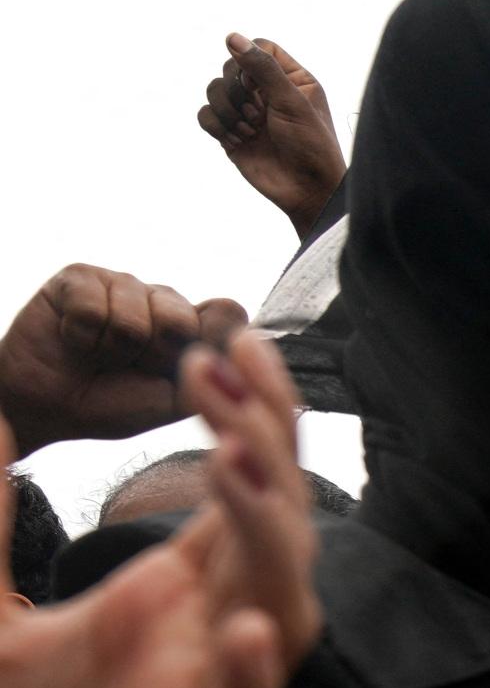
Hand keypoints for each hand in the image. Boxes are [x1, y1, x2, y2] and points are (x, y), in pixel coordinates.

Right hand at [0, 266, 248, 451]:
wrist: (47, 409)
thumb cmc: (114, 405)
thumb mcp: (176, 400)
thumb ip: (216, 367)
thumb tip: (243, 320)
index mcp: (195, 327)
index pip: (228, 314)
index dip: (204, 346)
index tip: (179, 372)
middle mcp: (164, 300)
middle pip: (183, 315)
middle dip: (155, 354)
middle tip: (131, 367)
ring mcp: (123, 285)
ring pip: (137, 312)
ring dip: (115, 347)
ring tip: (100, 354)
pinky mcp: (80, 278)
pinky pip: (94, 304)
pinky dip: (82, 335)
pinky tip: (75, 340)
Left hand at [0, 362, 314, 687]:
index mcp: (167, 602)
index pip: (246, 495)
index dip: (254, 419)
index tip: (229, 340)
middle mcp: (201, 653)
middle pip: (277, 542)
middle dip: (266, 455)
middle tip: (223, 375)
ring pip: (282, 625)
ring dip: (271, 546)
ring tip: (237, 467)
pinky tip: (248, 632)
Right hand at [198, 34, 345, 234]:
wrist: (308, 192)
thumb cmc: (310, 146)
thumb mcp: (291, 102)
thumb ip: (263, 68)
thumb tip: (232, 37)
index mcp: (291, 79)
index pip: (259, 48)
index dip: (250, 62)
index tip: (257, 85)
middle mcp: (267, 92)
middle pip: (230, 67)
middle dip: (237, 91)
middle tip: (257, 116)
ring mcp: (247, 112)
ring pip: (214, 90)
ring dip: (227, 111)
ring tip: (250, 131)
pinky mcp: (232, 133)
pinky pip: (205, 115)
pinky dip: (217, 126)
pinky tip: (238, 141)